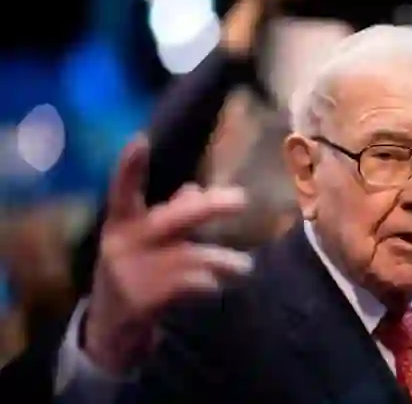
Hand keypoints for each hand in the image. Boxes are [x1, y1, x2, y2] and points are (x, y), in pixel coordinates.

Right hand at [84, 136, 251, 373]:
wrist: (110, 327)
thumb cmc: (136, 268)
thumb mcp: (142, 240)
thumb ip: (169, 214)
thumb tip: (195, 189)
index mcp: (121, 222)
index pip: (122, 189)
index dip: (129, 167)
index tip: (139, 139)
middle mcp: (124, 243)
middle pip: (171, 220)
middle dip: (207, 208)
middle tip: (242, 199)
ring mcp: (133, 272)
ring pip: (189, 257)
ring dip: (221, 260)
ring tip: (245, 266)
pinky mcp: (144, 299)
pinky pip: (188, 286)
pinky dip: (208, 284)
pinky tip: (219, 286)